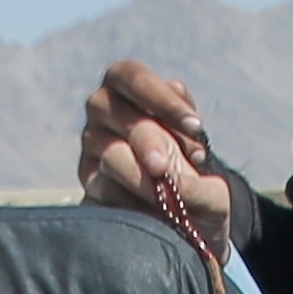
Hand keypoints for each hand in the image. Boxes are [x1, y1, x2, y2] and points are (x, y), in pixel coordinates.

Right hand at [77, 62, 232, 244]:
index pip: (132, 77)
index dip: (162, 99)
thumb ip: (193, 151)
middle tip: (165, 167)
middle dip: (145, 139)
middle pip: (112, 112)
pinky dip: (129, 199)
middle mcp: (103, 110)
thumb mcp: (203, 159)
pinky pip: (102, 187)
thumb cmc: (194, 173)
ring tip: (164, 195)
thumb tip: (166, 167)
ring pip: (107, 152)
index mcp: (126, 87)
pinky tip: (152, 212)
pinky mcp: (90, 182)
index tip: (196, 126)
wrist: (184, 216)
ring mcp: (93, 146)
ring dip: (137, 174)